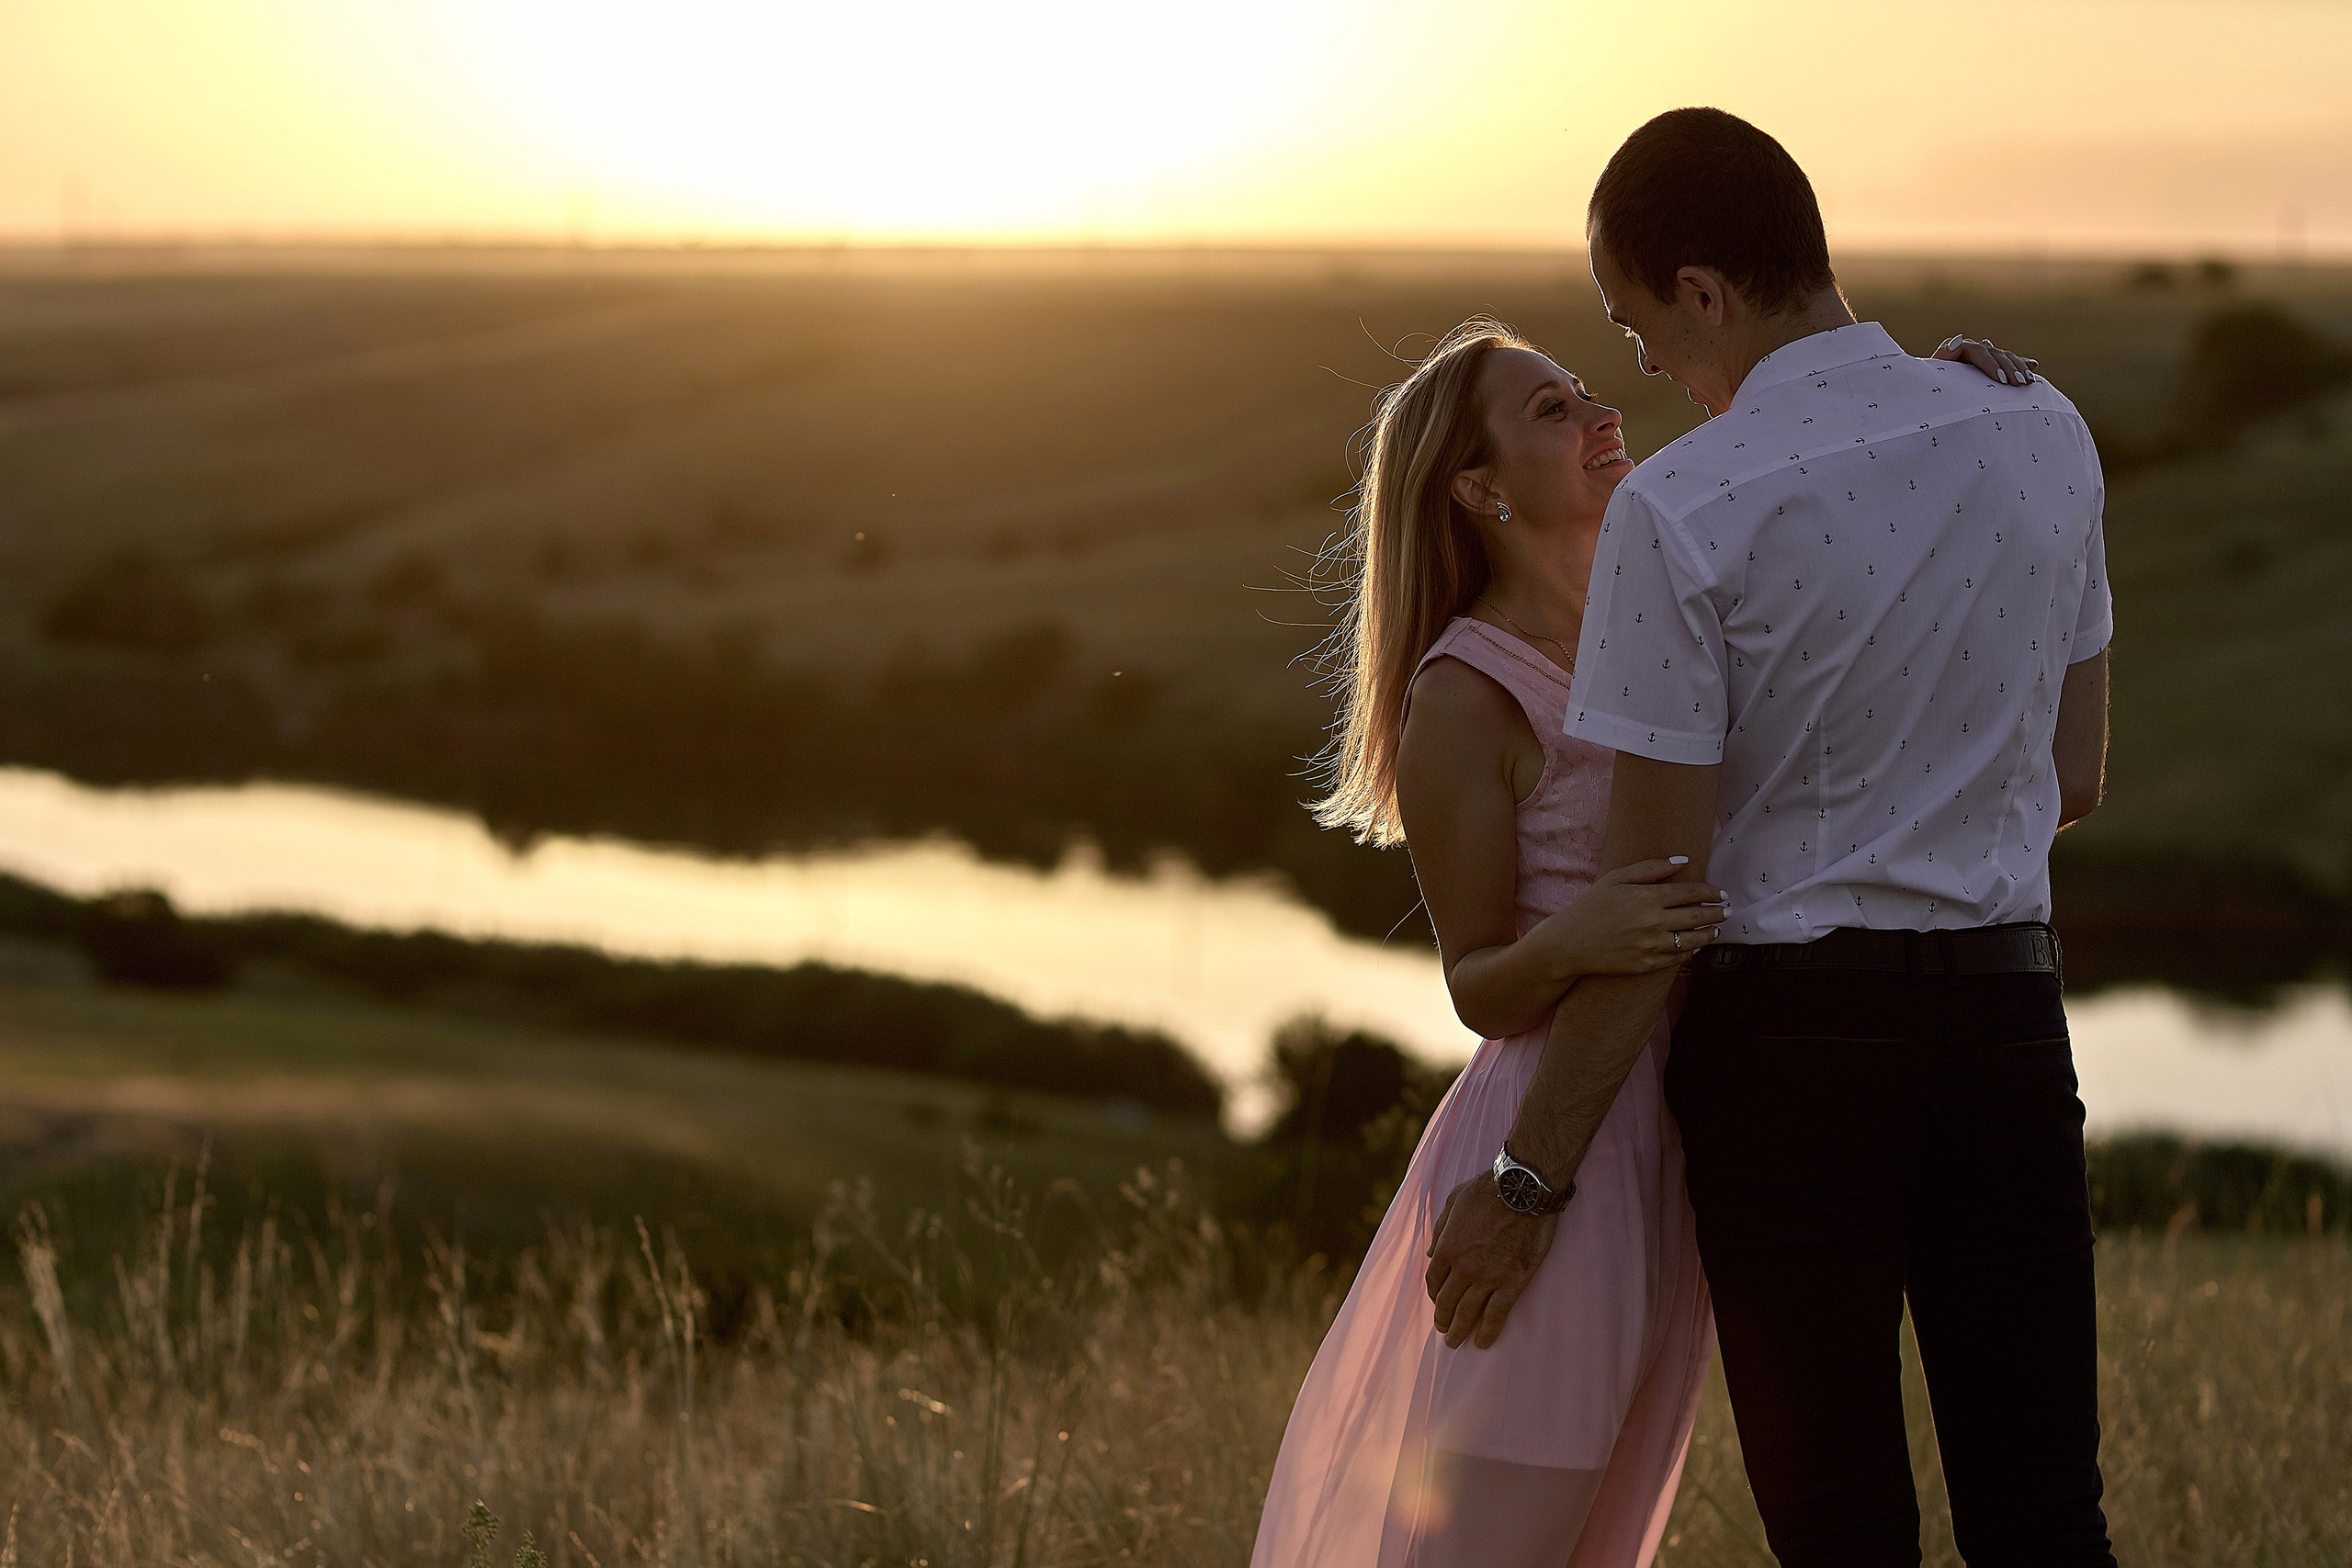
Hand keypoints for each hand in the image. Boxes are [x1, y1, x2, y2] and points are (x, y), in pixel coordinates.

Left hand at [1424, 1176, 1557, 1348]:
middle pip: (1448, 1302)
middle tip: (1444, 1331)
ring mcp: (1488, 1277)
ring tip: (1456, 1342)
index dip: (1433, 1295)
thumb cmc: (1488, 1190)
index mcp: (1447, 1247)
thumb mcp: (1454, 1201)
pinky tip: (1483, 1342)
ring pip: (1469, 1312)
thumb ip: (1440, 1229)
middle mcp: (1463, 1267)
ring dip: (1460, 1330)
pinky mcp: (1512, 1282)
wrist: (1523, 1190)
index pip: (1433, 1280)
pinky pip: (1497, 1314)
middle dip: (1444, 1319)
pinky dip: (1488, 1331)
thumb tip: (1430, 1253)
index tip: (1437, 1303)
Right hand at [1540, 858, 1725, 975]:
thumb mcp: (1615, 878)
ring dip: (1709, 933)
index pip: (1691, 893)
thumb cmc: (1591, 906)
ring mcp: (1650, 946)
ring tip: (1715, 929)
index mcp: (1646, 897)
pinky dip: (1690, 951)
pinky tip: (1694, 946)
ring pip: (1692, 940)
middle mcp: (1652, 922)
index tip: (1721, 894)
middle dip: (1717, 913)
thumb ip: (1651, 868)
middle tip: (1727, 910)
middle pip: (1697, 917)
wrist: (1569, 943)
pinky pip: (1677, 958)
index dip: (1711, 893)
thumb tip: (1683, 861)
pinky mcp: (1646, 965)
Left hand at [1934, 333, 2038, 386]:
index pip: (1979, 351)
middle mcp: (1972, 348)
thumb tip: (1957, 340)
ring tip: (2027, 382)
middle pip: (1995, 354)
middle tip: (2019, 384)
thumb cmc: (1931, 387)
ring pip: (2005, 357)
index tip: (2001, 380)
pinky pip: (2009, 362)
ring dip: (2019, 368)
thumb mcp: (1935, 373)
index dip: (1991, 365)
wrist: (1933, 396)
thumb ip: (1944, 356)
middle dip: (2009, 369)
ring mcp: (1983, 355)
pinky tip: (2033, 366)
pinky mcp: (1991, 364)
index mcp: (1958, 348)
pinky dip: (2021, 364)